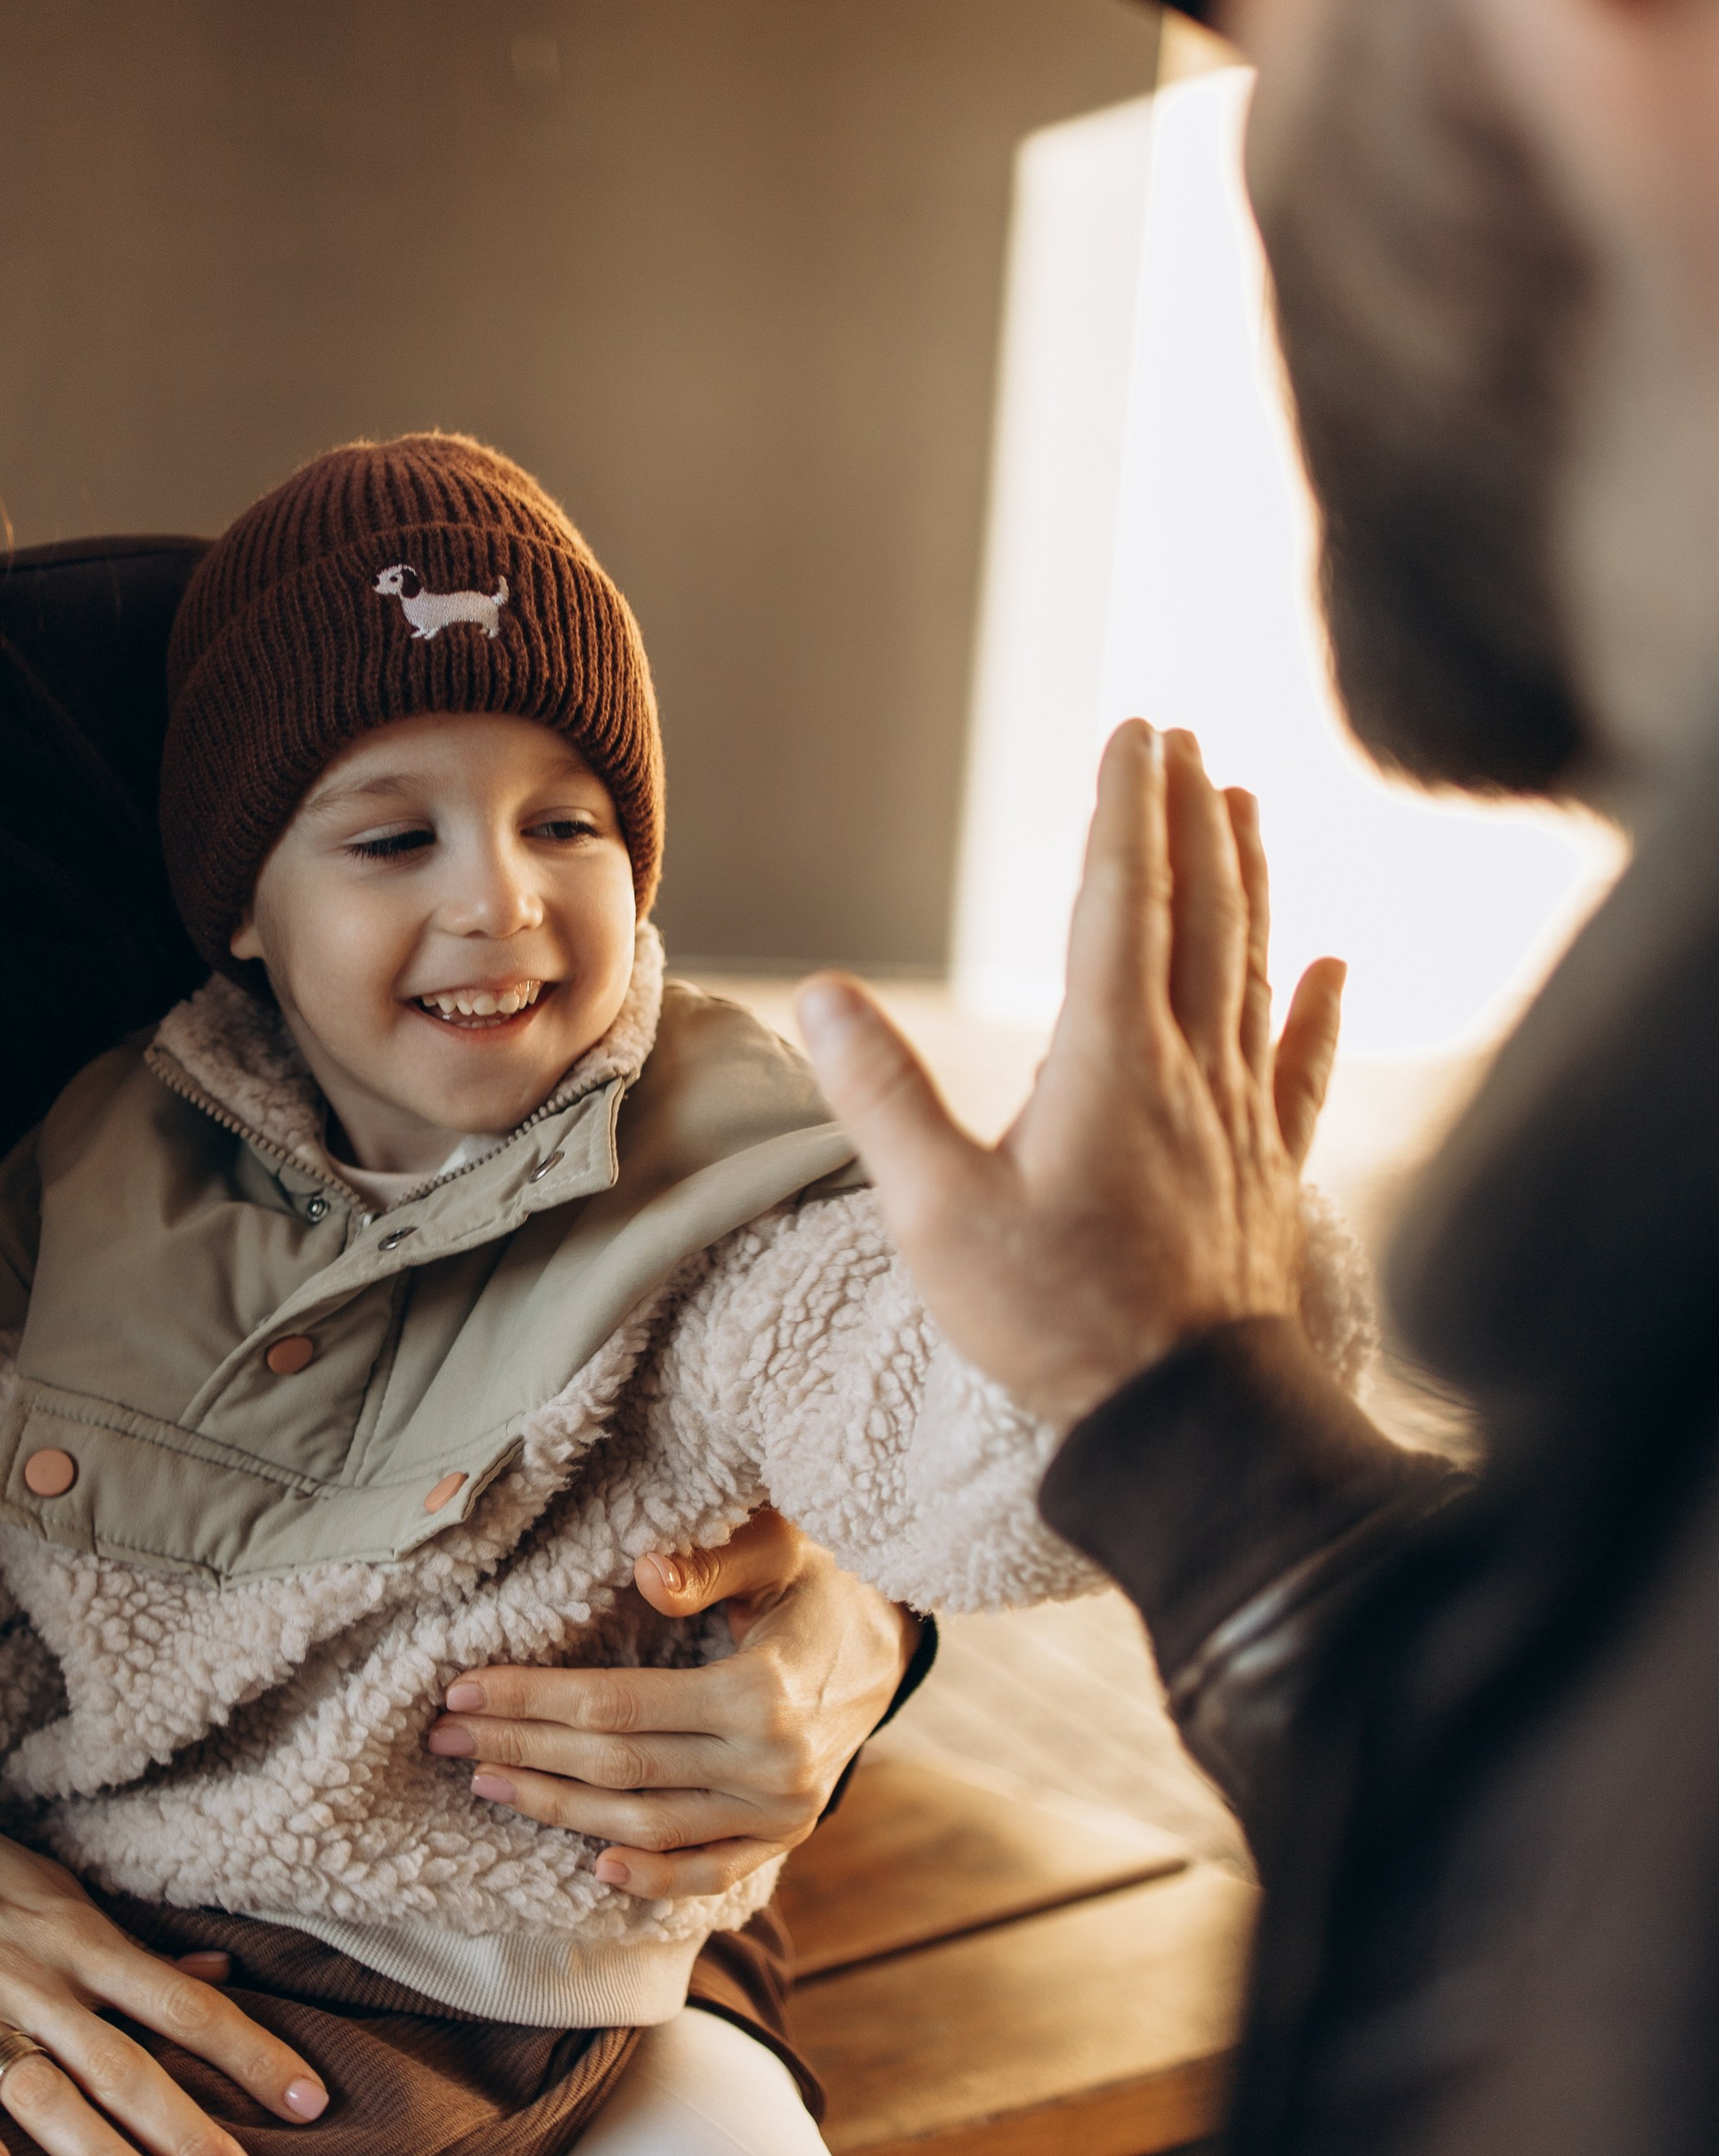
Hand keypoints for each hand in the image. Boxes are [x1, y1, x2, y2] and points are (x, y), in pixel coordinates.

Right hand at [0, 1798, 329, 2155]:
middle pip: (127, 2068)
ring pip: (45, 2096)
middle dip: (193, 2137)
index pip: (186, 2007)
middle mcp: (36, 1984)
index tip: (312, 2105)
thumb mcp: (67, 1899)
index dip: (251, 2055)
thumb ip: (140, 1957)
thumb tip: (223, 1980)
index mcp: (85, 1944)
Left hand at [426, 1509, 915, 1900]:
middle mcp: (772, 1765)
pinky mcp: (783, 1837)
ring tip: (486, 1778)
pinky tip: (591, 1864)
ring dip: (557, 1808)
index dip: (533, 1699)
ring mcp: (780, 1813)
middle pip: (617, 1768)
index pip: (617, 1705)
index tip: (463, 1687)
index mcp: (761, 1693)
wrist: (887, 1647)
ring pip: (646, 1824)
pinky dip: (651, 1876)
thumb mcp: (775, 1548)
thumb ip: (712, 1560)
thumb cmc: (815, 1585)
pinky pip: (708, 1870)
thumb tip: (649, 1573)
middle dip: (521, 1749)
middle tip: (445, 1734)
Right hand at [795, 722, 1345, 1432]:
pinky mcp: (1268, 1173)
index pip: (1122, 901)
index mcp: (1109, 1059)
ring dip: (1250, 881)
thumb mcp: (936, 1214)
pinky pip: (1300, 1068)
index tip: (1132, 734)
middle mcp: (1188, 1068)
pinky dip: (1317, 1009)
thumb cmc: (1055, 1322)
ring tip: (1247, 807)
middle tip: (1182, 742)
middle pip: (1200, 913)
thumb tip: (823, 993)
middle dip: (1189, 818)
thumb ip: (882, 1096)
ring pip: (1253, 969)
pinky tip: (1333, 966)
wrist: (1186, 1421)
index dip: (1126, 811)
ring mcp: (1239, 1119)